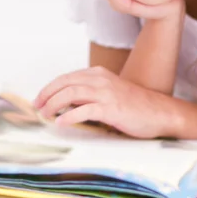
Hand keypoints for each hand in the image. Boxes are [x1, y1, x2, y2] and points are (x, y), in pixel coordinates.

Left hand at [33, 66, 170, 138]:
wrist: (160, 112)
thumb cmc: (134, 106)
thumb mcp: (110, 93)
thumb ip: (91, 94)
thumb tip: (66, 103)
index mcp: (99, 74)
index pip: (67, 77)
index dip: (50, 88)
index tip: (40, 99)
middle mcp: (101, 80)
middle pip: (65, 82)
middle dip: (47, 94)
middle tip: (37, 107)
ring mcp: (107, 93)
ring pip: (71, 93)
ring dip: (54, 103)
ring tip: (45, 114)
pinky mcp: (112, 109)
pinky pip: (85, 110)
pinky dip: (69, 116)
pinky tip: (61, 123)